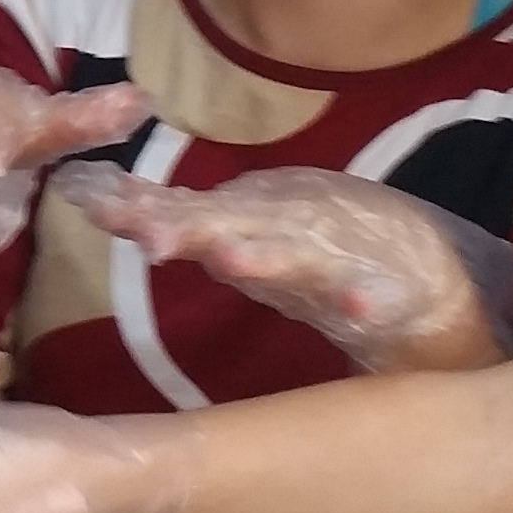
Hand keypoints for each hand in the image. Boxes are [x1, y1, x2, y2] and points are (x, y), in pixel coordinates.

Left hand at [55, 159, 512, 368]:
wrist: (426, 276)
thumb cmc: (322, 251)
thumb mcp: (250, 237)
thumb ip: (192, 226)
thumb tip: (118, 214)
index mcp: (249, 224)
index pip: (182, 212)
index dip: (138, 209)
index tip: (86, 204)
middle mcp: (286, 233)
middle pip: (232, 227)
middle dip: (191, 229)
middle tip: (149, 235)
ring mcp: (338, 259)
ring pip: (299, 258)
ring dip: (268, 258)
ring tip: (234, 260)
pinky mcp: (387, 290)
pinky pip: (375, 298)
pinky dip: (365, 300)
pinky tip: (356, 308)